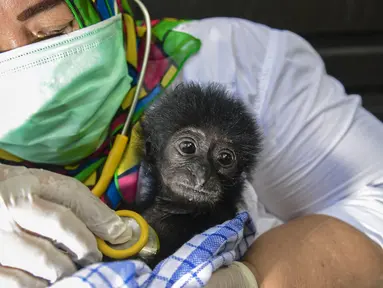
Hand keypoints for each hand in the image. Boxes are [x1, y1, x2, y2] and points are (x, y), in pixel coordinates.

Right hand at [0, 164, 132, 286]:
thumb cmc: (20, 194)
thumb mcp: (49, 188)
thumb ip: (83, 205)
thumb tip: (119, 231)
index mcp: (25, 189)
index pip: (68, 206)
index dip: (96, 225)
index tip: (117, 237)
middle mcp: (7, 212)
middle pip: (57, 238)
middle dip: (84, 251)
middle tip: (91, 258)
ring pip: (44, 264)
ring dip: (64, 271)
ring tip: (69, 267)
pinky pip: (19, 284)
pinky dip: (40, 285)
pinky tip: (46, 279)